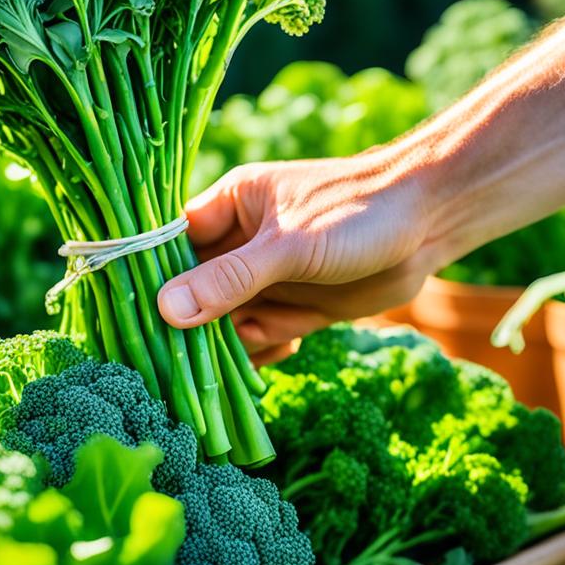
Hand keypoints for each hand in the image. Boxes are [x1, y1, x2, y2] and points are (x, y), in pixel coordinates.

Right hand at [157, 153, 434, 364]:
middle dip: (192, 322)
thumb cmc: (355, 212)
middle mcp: (242, 241)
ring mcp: (269, 276)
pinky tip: (290, 341)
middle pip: (194, 289)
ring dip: (231, 342)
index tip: (134, 315)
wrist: (430, 223)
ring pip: (226, 319)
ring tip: (248, 351)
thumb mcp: (288, 247)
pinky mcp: (296, 304)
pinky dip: (267, 349)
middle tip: (182, 359)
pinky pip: (262, 336)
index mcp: (230, 206)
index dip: (151, 276)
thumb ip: (229, 279)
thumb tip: (164, 310)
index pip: (170, 242)